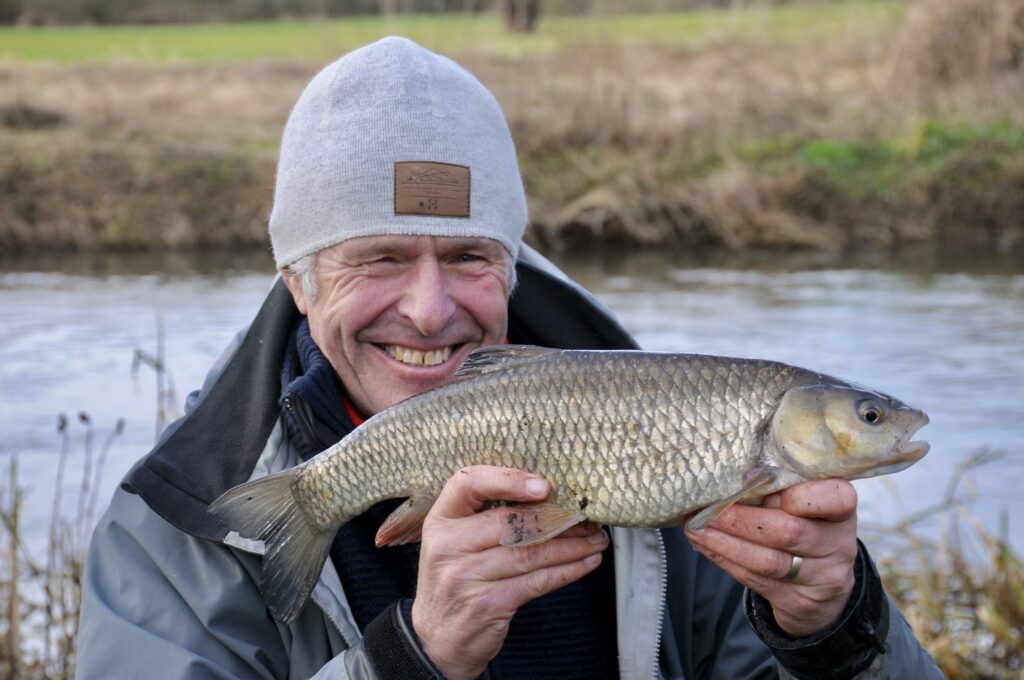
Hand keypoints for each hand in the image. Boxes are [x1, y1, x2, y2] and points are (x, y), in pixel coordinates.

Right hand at [411, 465, 607, 679]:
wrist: (437, 641)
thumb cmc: (454, 582)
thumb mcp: (453, 543)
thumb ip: (483, 518)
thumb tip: (544, 497)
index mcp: (440, 521)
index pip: (468, 482)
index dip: (507, 478)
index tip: (543, 486)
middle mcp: (448, 545)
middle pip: (510, 521)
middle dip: (557, 518)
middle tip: (587, 517)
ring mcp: (466, 576)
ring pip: (530, 552)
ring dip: (571, 545)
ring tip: (596, 539)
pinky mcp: (488, 604)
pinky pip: (537, 581)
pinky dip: (567, 571)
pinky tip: (585, 563)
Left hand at [685, 479, 857, 637]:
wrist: (823, 585)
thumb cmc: (807, 525)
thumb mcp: (807, 501)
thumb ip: (781, 488)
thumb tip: (740, 479)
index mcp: (842, 509)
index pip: (833, 498)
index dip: (796, 494)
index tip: (752, 481)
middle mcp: (839, 544)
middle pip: (788, 532)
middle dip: (740, 520)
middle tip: (708, 509)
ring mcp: (823, 577)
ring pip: (767, 561)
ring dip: (724, 542)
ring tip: (694, 527)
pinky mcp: (799, 601)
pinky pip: (755, 579)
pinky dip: (724, 559)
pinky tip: (703, 543)